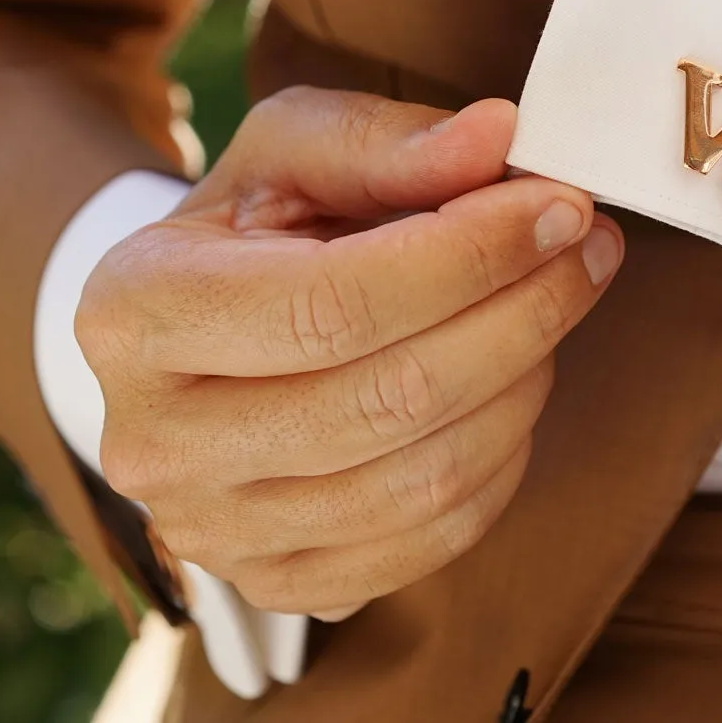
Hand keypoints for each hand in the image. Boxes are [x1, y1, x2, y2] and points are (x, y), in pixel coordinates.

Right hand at [76, 88, 624, 614]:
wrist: (196, 335)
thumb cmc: (254, 230)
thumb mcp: (291, 151)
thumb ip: (387, 140)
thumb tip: (498, 138)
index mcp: (134, 312)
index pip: (332, 304)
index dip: (469, 256)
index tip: (558, 206)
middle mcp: (154, 442)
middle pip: (390, 398)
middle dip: (522, 313)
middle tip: (587, 247)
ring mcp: (213, 531)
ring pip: (424, 477)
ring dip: (526, 381)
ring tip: (555, 303)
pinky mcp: (280, 584)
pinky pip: (433, 538)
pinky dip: (505, 459)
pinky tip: (516, 382)